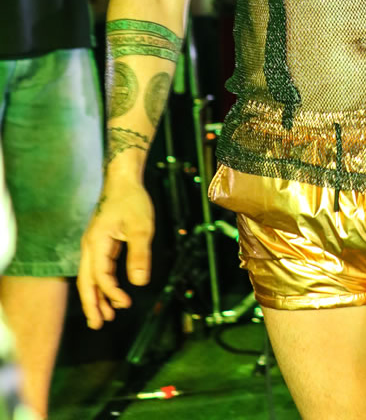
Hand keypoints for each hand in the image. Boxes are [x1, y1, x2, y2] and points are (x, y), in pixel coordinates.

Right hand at [77, 179, 154, 328]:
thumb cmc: (132, 200)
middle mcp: (90, 246)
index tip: (126, 303)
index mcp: (97, 242)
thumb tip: (139, 282)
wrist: (123, 179)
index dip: (112, 293)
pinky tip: (111, 293)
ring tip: (104, 316)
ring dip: (96, 296)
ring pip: (90, 276)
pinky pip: (98, 268)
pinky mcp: (101, 242)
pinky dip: (102, 282)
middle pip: (86, 281)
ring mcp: (94, 244)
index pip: (100, 275)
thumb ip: (140, 254)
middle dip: (91, 303)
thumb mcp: (141, 227)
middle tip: (98, 325)